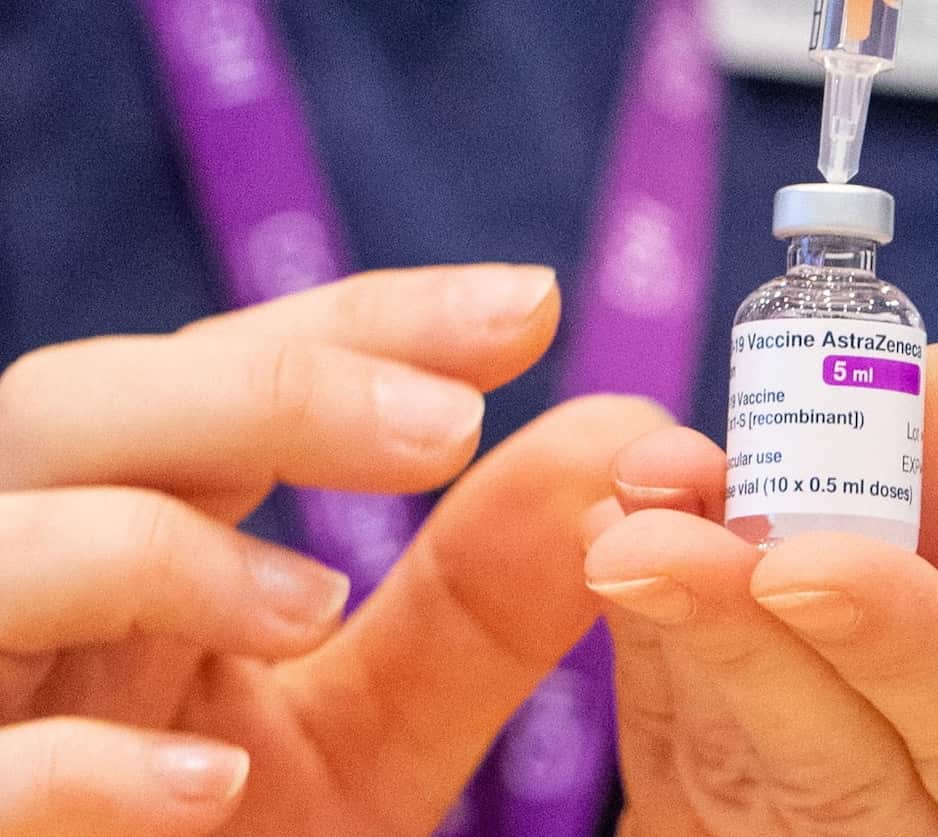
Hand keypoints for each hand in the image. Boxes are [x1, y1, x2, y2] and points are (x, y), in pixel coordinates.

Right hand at [0, 264, 669, 834]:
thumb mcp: (379, 731)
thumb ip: (481, 608)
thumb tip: (618, 447)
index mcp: (133, 537)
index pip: (227, 372)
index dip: (369, 326)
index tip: (530, 303)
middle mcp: (32, 580)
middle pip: (79, 402)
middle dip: (272, 394)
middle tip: (452, 425)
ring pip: (1, 542)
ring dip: (166, 554)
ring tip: (315, 608)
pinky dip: (83, 762)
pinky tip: (210, 790)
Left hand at [586, 345, 937, 835]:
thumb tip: (926, 380)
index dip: (898, 644)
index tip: (803, 558)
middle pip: (837, 780)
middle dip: (731, 642)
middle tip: (643, 541)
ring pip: (735, 775)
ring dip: (663, 628)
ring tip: (624, 505)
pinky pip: (681, 762)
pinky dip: (643, 648)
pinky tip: (618, 543)